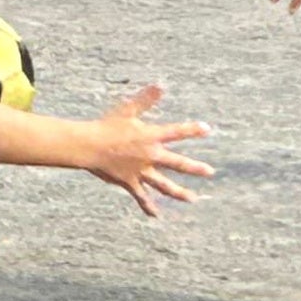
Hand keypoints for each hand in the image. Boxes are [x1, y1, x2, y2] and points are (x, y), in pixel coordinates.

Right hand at [79, 84, 214, 214]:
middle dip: (195, 168)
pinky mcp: (130, 182)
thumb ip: (146, 99)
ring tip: (192, 199)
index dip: (192, 130)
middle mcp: (150, 156)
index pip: (176, 132)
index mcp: (151, 137)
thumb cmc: (107, 126)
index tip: (207, 129)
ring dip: (179, 193)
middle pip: (178, 163)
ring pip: (164, 184)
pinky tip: (156, 216)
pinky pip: (142, 196)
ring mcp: (141, 171)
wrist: (89, 146)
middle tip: (210, 172)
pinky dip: (148, 206)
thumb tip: (160, 85)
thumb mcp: (127, 109)